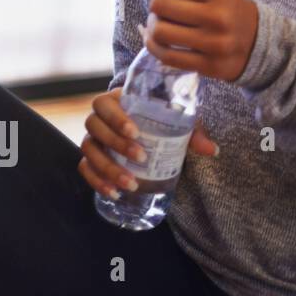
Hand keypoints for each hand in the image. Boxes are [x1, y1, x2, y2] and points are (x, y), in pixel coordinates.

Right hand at [78, 87, 218, 198]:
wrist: (150, 134)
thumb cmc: (162, 123)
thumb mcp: (179, 123)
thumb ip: (194, 133)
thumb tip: (211, 150)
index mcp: (115, 102)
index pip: (103, 104)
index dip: (114, 117)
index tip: (135, 132)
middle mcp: (98, 119)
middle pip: (93, 126)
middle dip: (115, 144)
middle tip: (141, 158)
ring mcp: (92, 139)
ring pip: (88, 149)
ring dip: (107, 167)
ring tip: (131, 184)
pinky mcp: (91, 159)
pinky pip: (84, 168)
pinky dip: (95, 181)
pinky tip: (114, 193)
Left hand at [121, 0, 259, 80]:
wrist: (262, 44)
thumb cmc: (226, 9)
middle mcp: (217, 17)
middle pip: (158, 6)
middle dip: (154, 5)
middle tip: (162, 8)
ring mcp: (214, 44)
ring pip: (158, 32)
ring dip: (152, 28)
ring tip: (160, 24)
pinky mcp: (209, 66)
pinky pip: (165, 56)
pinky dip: (153, 46)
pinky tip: (155, 39)